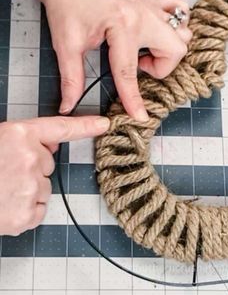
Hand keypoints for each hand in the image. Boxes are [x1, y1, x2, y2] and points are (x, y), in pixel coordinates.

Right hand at [0, 115, 108, 235]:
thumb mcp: (0, 140)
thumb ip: (26, 140)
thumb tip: (50, 144)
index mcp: (20, 134)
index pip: (61, 128)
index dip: (86, 126)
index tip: (105, 124)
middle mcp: (31, 157)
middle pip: (48, 164)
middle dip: (33, 169)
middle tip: (5, 173)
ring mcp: (29, 187)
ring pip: (44, 188)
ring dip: (28, 191)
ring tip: (2, 191)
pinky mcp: (25, 214)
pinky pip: (37, 211)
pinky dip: (25, 212)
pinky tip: (5, 206)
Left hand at [39, 0, 191, 121]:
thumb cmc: (64, 4)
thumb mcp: (66, 44)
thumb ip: (72, 78)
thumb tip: (68, 104)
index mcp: (121, 25)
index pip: (130, 71)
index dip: (134, 98)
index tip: (140, 116)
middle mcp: (142, 13)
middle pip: (175, 50)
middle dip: (161, 67)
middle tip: (138, 66)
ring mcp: (149, 3)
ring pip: (183, 30)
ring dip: (169, 47)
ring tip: (145, 49)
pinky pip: (179, 8)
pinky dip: (177, 22)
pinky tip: (157, 30)